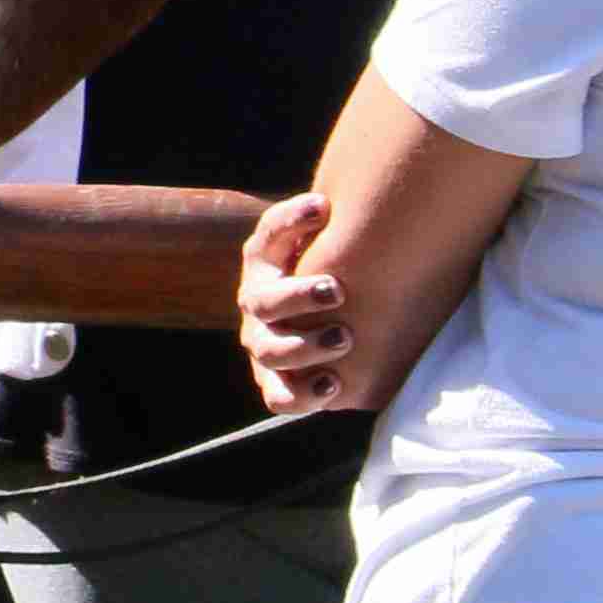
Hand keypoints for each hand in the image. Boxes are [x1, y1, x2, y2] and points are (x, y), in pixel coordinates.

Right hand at [234, 190, 362, 412]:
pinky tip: (333, 384)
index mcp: (266, 264)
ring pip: (271, 352)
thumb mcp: (326, 243)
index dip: (291, 220)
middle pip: (265, 302)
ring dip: (305, 346)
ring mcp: (264, 347)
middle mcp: (257, 306)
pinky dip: (302, 395)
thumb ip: (321, 224)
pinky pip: (279, 397)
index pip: (269, 236)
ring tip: (345, 338)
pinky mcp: (277, 383)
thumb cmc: (333, 273)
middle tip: (337, 289)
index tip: (326, 207)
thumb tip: (326, 205)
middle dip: (298, 296)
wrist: (330, 323)